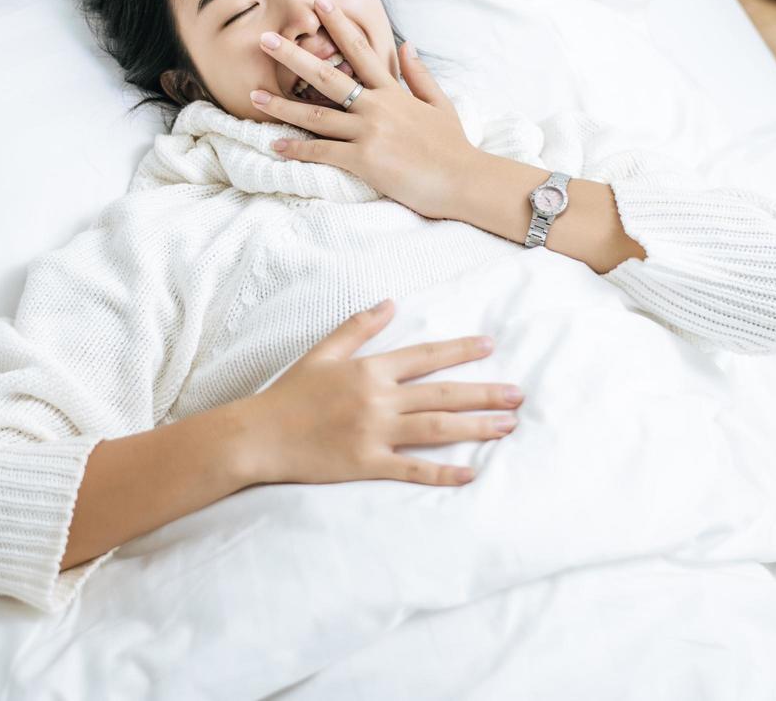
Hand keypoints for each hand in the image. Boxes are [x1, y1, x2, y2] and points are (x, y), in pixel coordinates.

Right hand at [238, 298, 522, 486]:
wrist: (257, 435)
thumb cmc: (288, 395)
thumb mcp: (322, 354)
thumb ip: (357, 328)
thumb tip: (389, 303)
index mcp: (369, 370)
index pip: (424, 357)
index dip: (459, 351)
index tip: (489, 347)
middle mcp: (377, 399)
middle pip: (442, 394)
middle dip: (484, 394)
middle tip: (518, 395)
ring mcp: (374, 433)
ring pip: (436, 430)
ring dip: (476, 427)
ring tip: (507, 426)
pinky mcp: (366, 464)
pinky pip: (412, 470)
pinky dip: (442, 472)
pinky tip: (471, 473)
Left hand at [250, 0, 478, 219]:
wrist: (465, 180)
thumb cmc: (453, 147)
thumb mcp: (440, 104)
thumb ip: (420, 74)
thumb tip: (408, 44)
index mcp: (393, 91)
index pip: (360, 51)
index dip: (337, 25)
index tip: (317, 4)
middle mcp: (377, 106)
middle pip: (327, 77)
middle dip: (293, 57)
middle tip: (266, 41)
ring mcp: (369, 132)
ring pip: (316, 116)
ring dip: (282, 106)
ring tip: (253, 97)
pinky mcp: (365, 160)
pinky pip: (323, 152)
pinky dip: (297, 149)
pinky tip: (275, 145)